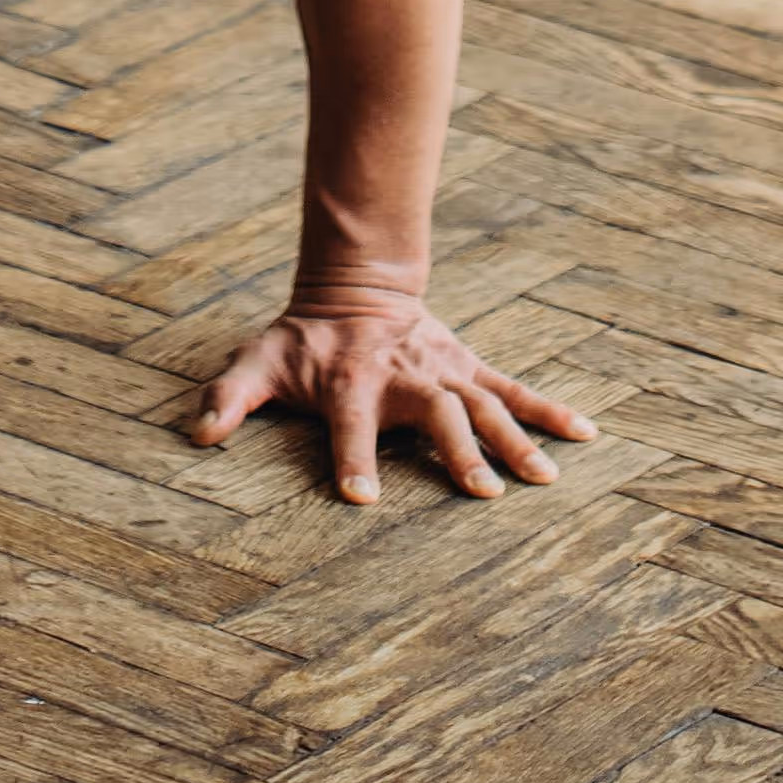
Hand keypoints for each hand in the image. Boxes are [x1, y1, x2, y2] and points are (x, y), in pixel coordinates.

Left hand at [195, 288, 594, 507]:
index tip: (359, 497)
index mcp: (352, 382)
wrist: (355, 285)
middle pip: (435, 416)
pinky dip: (550, 410)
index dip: (351, 457)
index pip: (349, 424)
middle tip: (482, 495)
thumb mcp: (259, 361)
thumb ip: (230, 397)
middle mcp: (404, 377)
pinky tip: (585, 433)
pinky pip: (515, 391)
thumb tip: (197, 436)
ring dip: (515, 441)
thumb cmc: (304, 340)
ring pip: (484, 406)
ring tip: (545, 480)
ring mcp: (443, 372)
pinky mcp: (468, 369)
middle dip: (458, 454)